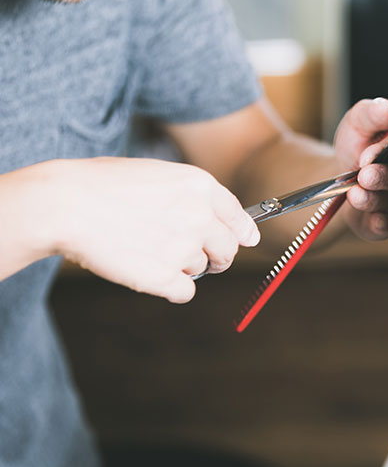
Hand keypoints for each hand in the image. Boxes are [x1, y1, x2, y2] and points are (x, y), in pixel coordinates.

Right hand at [49, 157, 258, 302]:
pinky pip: (186, 292)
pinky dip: (171, 289)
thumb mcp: (157, 175)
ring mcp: (184, 247)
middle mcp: (200, 215)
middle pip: (229, 250)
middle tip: (200, 259)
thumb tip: (217, 218)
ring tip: (147, 250)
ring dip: (182, 266)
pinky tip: (149, 275)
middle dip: (217, 257)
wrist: (65, 204)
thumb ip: (191, 195)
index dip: (242, 233)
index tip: (244, 241)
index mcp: (200, 185)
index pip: (240, 218)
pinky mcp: (166, 276)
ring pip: (201, 269)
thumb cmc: (103, 185)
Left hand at [333, 98, 387, 239]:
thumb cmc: (356, 143)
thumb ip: (372, 113)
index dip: (386, 151)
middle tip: (364, 176)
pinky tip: (373, 219)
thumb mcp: (358, 122)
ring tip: (354, 193)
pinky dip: (380, 224)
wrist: (337, 175)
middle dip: (384, 178)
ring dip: (373, 199)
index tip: (366, 156)